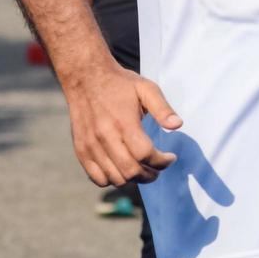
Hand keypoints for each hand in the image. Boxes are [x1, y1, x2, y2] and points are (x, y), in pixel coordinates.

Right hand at [64, 62, 182, 186]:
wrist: (85, 77)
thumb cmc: (119, 83)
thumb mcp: (146, 88)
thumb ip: (162, 108)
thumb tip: (178, 125)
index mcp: (124, 122)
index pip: (145, 154)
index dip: (161, 162)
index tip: (170, 158)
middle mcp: (105, 137)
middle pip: (131, 171)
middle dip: (150, 175)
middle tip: (158, 168)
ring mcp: (91, 146)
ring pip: (115, 178)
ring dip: (133, 179)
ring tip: (142, 168)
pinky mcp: (81, 150)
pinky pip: (97, 178)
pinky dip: (112, 180)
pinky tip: (121, 168)